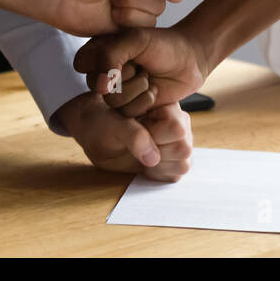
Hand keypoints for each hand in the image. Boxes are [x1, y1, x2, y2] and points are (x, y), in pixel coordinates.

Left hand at [57, 91, 192, 181]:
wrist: (96, 133)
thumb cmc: (102, 122)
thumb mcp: (111, 125)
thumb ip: (133, 136)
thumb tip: (153, 158)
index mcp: (166, 105)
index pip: (176, 129)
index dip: (155, 137)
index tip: (137, 132)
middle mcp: (178, 121)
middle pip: (183, 148)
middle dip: (157, 153)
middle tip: (138, 146)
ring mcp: (178, 141)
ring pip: (183, 163)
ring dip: (159, 165)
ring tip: (141, 155)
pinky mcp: (174, 158)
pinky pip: (177, 174)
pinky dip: (159, 174)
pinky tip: (144, 164)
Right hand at [74, 26, 209, 116]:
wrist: (191, 61)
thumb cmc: (164, 45)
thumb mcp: (135, 40)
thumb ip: (110, 56)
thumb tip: (100, 88)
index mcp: (99, 52)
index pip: (82, 63)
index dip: (103, 62)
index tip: (125, 53)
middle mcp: (104, 74)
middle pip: (97, 86)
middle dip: (126, 75)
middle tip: (141, 65)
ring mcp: (117, 93)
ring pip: (112, 102)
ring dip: (137, 88)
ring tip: (149, 77)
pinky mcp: (131, 108)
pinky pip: (127, 114)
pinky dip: (144, 101)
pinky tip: (154, 90)